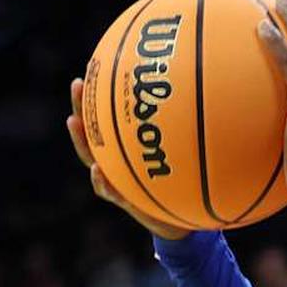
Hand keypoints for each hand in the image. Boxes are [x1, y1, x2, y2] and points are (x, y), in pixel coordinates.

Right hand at [66, 78, 188, 239]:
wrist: (184, 220)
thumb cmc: (186, 183)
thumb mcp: (192, 158)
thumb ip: (195, 134)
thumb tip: (212, 95)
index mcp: (131, 148)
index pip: (113, 117)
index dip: (105, 93)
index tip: (96, 66)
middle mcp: (118, 160)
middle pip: (95, 129)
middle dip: (84, 106)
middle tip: (77, 84)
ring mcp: (117, 179)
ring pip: (93, 157)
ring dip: (82, 140)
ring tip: (73, 121)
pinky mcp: (125, 201)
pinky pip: (110, 190)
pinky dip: (103, 182)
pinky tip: (98, 171)